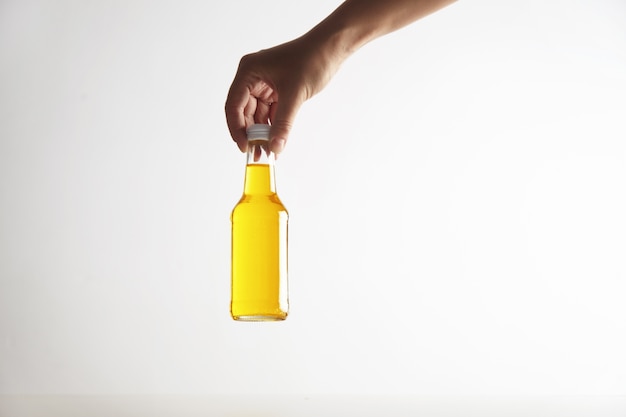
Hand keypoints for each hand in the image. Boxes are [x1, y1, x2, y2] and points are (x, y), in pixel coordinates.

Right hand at [225, 35, 340, 154]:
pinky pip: (269, 113)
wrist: (331, 49)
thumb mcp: (294, 94)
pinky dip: (272, 127)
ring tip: (266, 152)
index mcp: (249, 71)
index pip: (234, 104)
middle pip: (243, 112)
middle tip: (256, 154)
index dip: (236, 128)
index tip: (244, 146)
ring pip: (256, 115)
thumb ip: (283, 123)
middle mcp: (252, 77)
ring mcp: (264, 84)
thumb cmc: (312, 59)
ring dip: (261, 133)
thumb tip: (275, 147)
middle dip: (250, 133)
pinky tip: (275, 141)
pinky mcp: (276, 91)